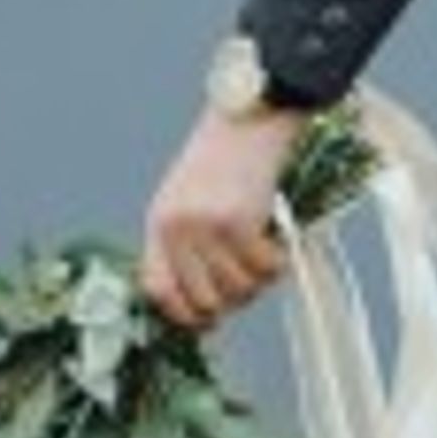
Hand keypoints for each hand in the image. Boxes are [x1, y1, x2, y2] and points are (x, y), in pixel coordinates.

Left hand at [141, 106, 301, 329]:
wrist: (250, 116)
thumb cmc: (223, 158)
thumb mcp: (186, 198)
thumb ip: (186, 244)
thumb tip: (204, 303)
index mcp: (158, 222)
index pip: (158, 291)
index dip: (184, 315)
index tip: (208, 321)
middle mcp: (176, 228)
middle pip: (204, 301)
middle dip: (233, 300)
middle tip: (250, 280)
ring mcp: (205, 227)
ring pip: (238, 289)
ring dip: (259, 279)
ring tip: (265, 252)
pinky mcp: (238, 222)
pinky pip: (264, 269)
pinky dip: (278, 261)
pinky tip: (278, 240)